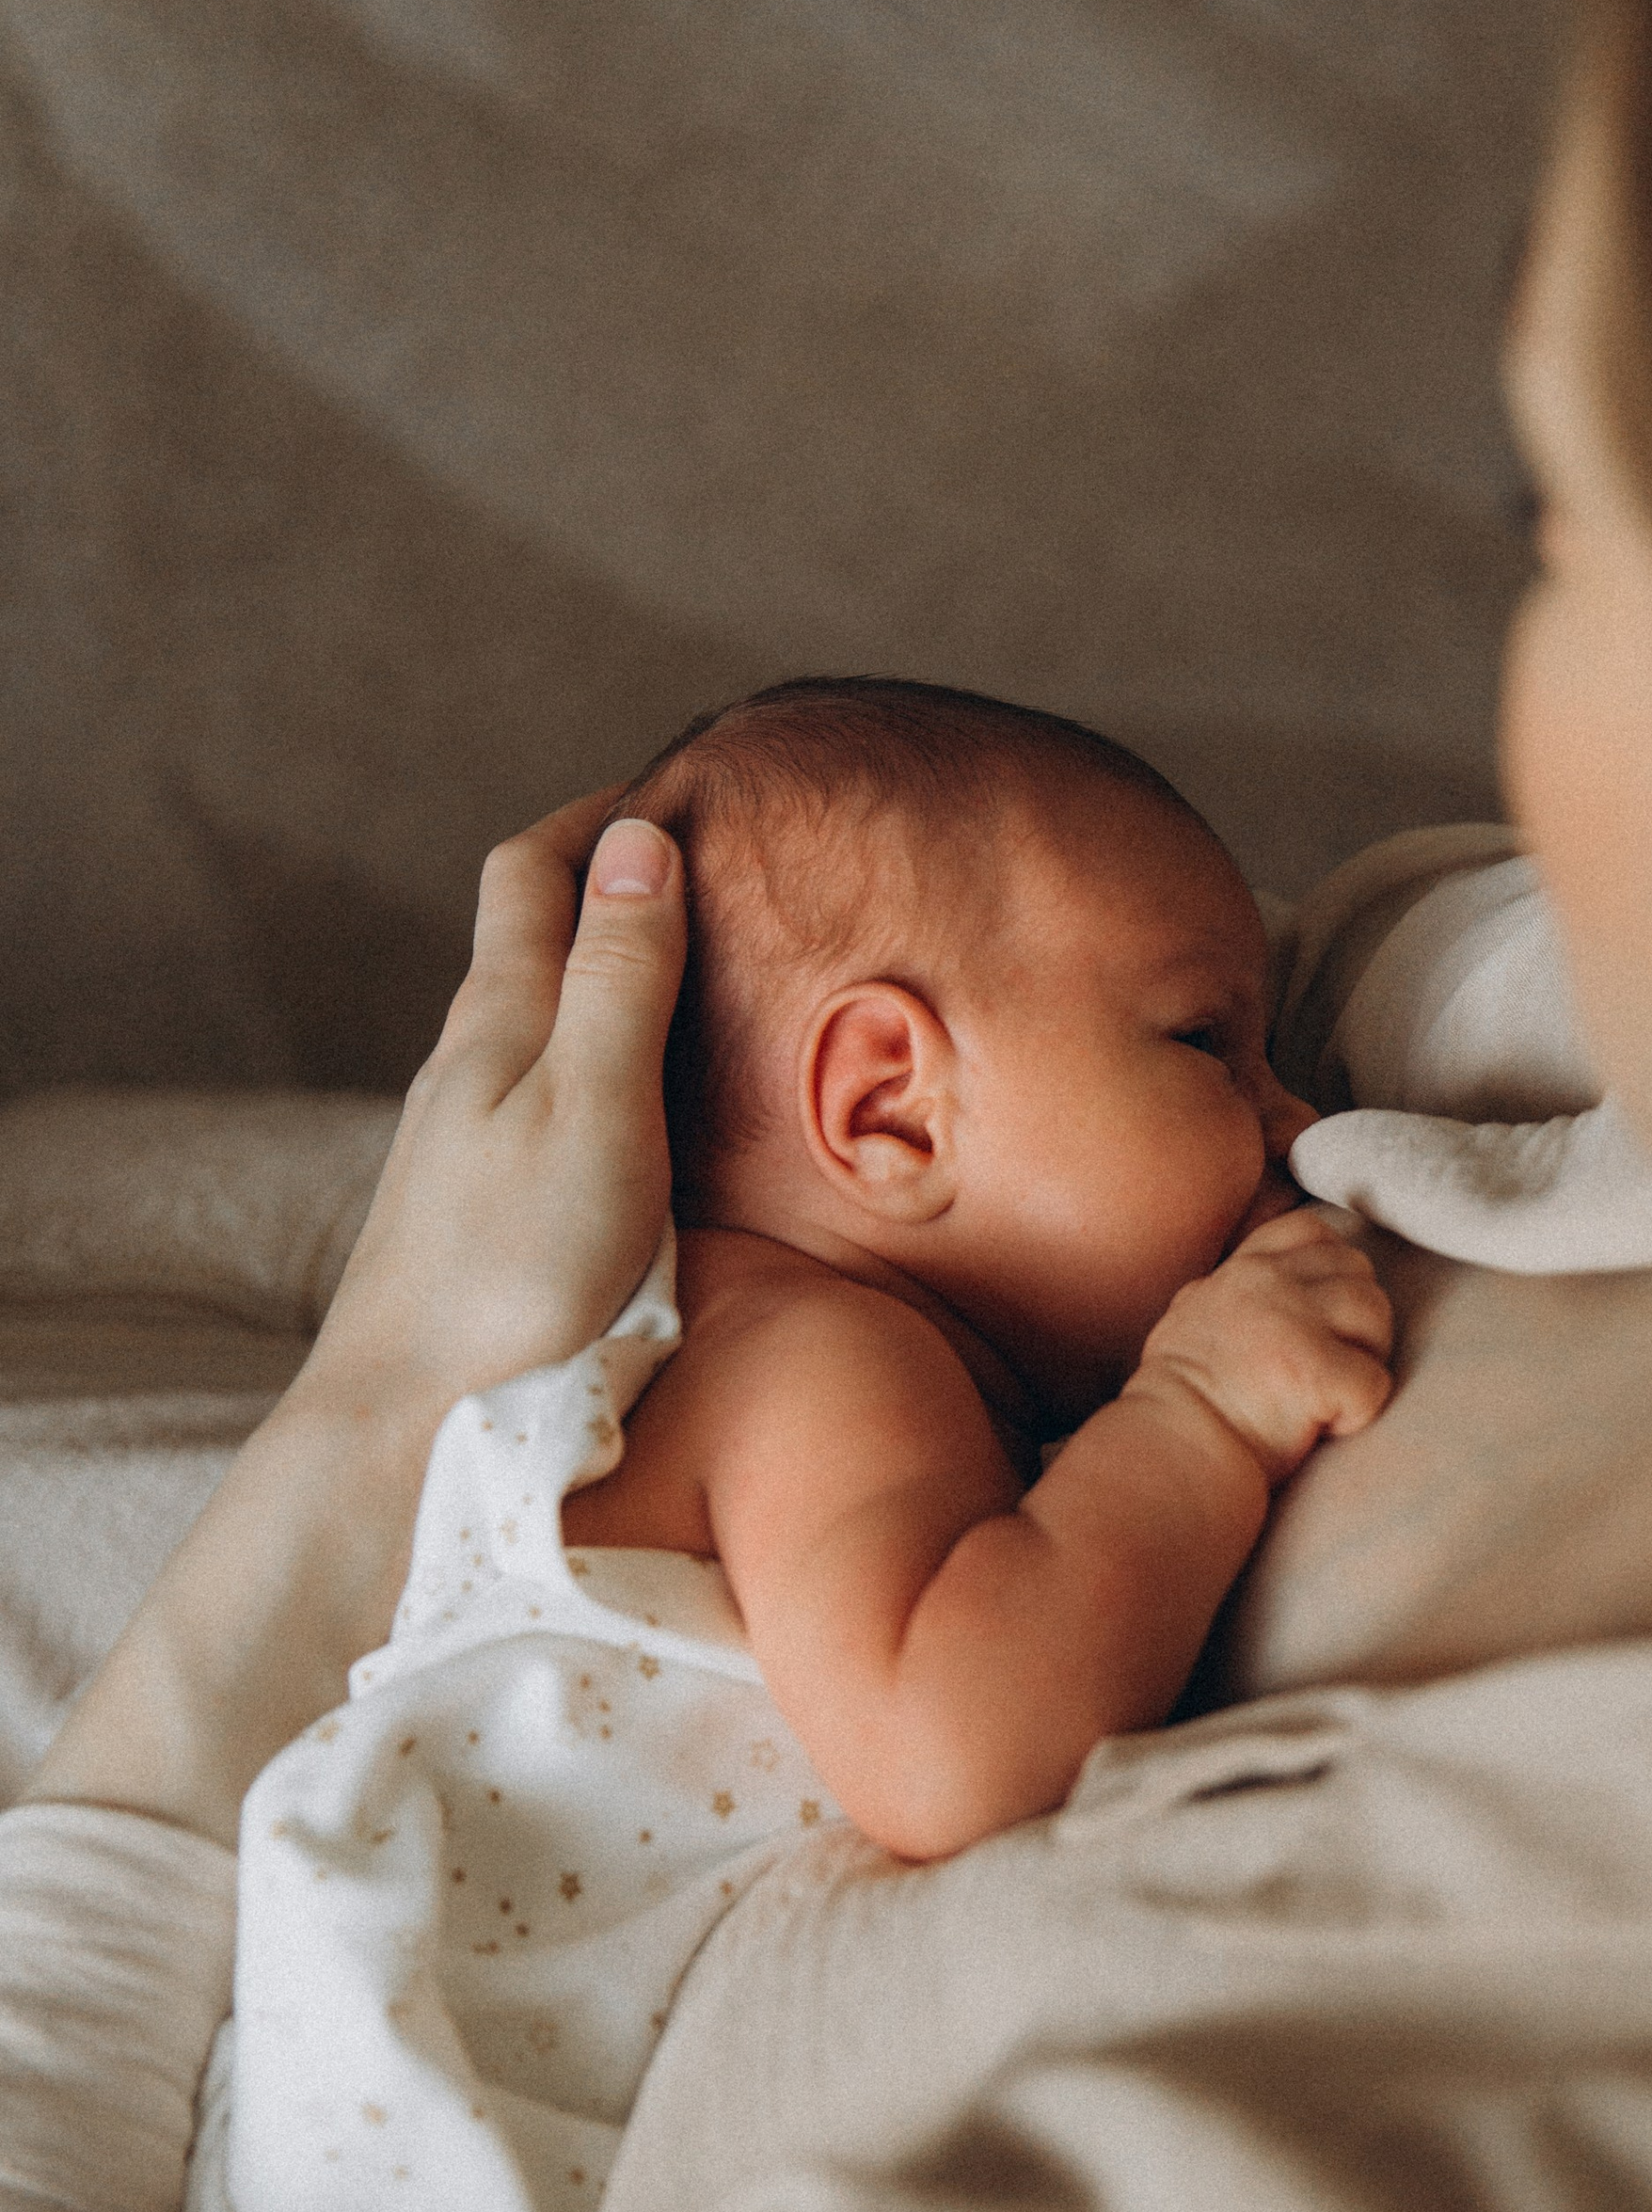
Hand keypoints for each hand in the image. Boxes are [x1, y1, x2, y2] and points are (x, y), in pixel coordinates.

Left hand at [296, 794, 686, 1438]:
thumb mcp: (597, 1108)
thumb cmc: (515, 1275)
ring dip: (594, 975)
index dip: (598, 815)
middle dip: (599, 882)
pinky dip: (586, 1060)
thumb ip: (622, 979)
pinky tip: (624, 1108)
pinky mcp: (467, 1214)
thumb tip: (638, 838)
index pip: (533, 871)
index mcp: (498, 1024)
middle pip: (523, 939)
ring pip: (525, 1023)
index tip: (673, 785)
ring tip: (675, 973)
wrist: (405, 1425)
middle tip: (688, 864)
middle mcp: (463, 1068)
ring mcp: (457, 1145)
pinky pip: (531, 1098)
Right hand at [1132, 1207, 1392, 1483]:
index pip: (1314, 1232)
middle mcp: (1272, 1282)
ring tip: (1330, 1392)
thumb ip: (1227, 1289)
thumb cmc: (1181, 1398)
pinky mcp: (1317, 1371)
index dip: (1334, 1268)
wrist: (1173, 1448)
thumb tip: (1235, 1279)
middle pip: (1358, 1271)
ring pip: (1376, 1314)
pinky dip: (1358, 1412)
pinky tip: (1324, 1427)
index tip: (1323, 1315)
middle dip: (1358, 1319)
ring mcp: (1296, 1322)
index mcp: (1246, 1270)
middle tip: (1331, 1364)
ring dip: (1366, 1357)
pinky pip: (1375, 1381)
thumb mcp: (1191, 1315)